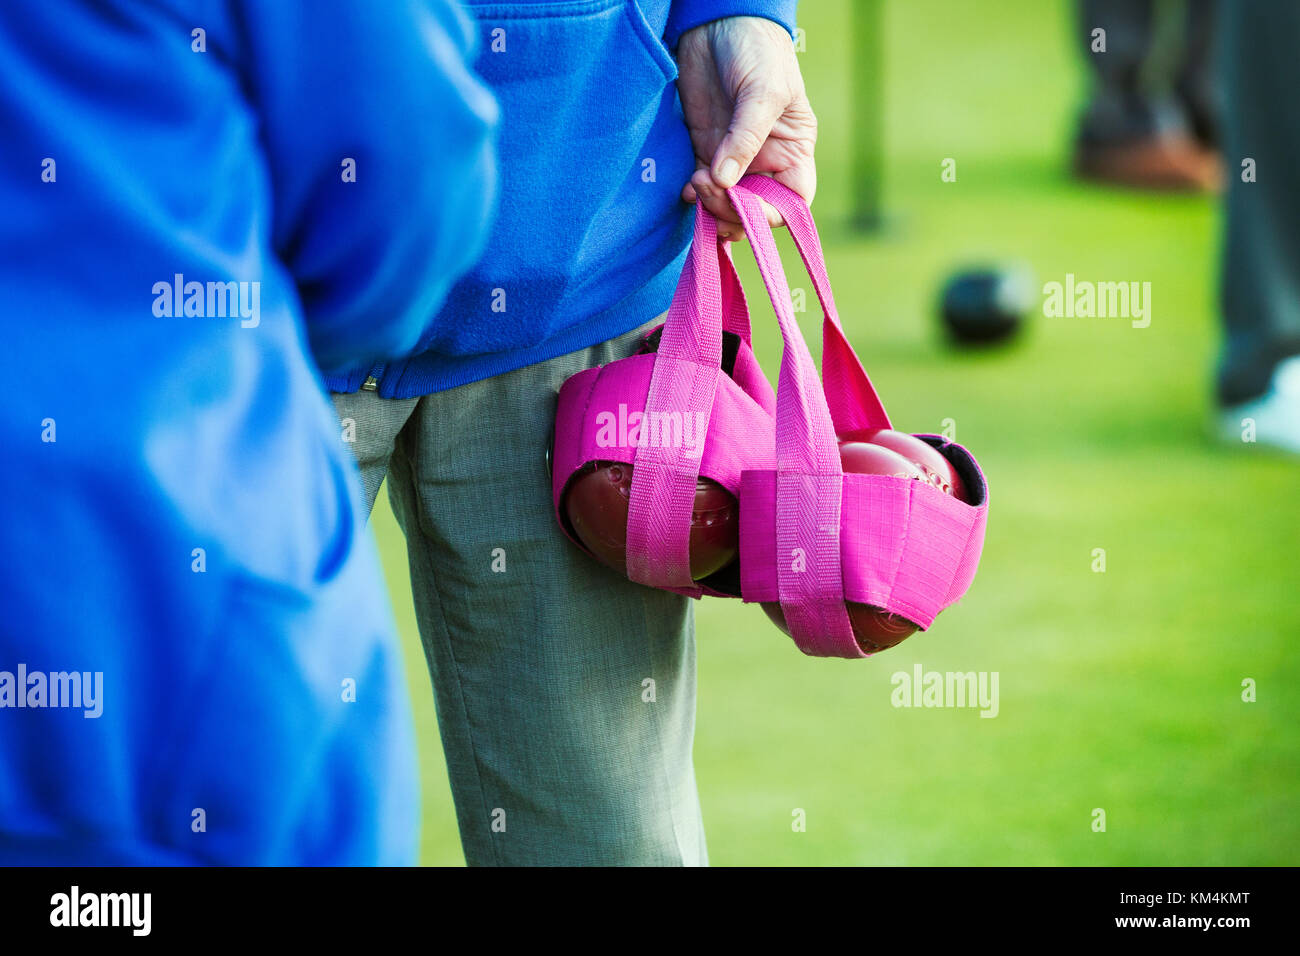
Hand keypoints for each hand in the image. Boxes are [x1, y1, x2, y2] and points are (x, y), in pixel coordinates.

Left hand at [676, 16, 816, 239]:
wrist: (719, 21)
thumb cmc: (757, 49)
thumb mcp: (762, 91)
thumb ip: (745, 137)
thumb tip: (726, 181)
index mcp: (792, 151)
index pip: (791, 202)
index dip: (770, 213)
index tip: (744, 203)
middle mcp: (766, 161)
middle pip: (754, 210)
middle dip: (732, 211)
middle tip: (708, 188)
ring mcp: (733, 158)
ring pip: (726, 205)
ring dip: (710, 207)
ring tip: (696, 185)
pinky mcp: (705, 150)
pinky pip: (702, 188)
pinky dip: (694, 196)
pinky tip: (686, 188)